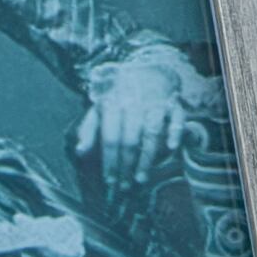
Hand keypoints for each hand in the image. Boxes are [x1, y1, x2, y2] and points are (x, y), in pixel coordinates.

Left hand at [71, 43, 205, 180]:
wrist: (147, 70)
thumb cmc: (120, 96)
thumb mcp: (100, 107)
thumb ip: (89, 129)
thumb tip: (79, 151)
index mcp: (113, 104)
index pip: (111, 138)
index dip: (110, 161)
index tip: (109, 181)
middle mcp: (134, 103)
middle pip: (130, 139)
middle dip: (126, 166)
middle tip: (124, 187)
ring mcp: (155, 102)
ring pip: (152, 133)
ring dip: (147, 158)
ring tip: (140, 179)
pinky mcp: (173, 103)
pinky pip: (176, 119)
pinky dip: (175, 132)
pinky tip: (172, 148)